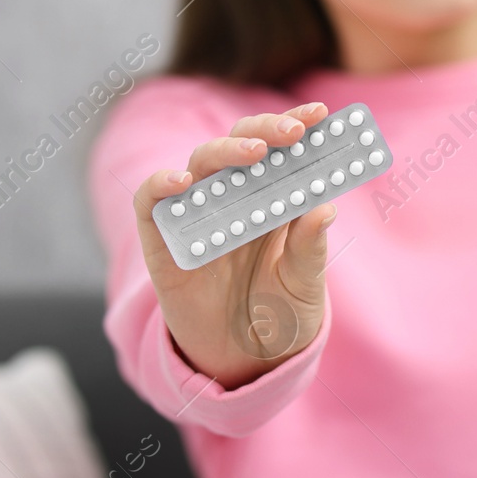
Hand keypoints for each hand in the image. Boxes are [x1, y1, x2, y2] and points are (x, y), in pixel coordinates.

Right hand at [132, 103, 336, 389]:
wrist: (242, 363)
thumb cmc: (279, 317)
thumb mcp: (304, 288)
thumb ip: (309, 251)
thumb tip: (325, 210)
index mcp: (273, 200)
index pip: (282, 150)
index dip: (298, 125)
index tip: (321, 114)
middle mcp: (234, 199)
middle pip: (242, 146)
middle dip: (267, 131)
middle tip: (294, 132)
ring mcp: (197, 215)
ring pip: (201, 164)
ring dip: (226, 152)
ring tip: (255, 154)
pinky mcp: (162, 240)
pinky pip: (151, 202)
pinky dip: (161, 185)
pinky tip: (182, 182)